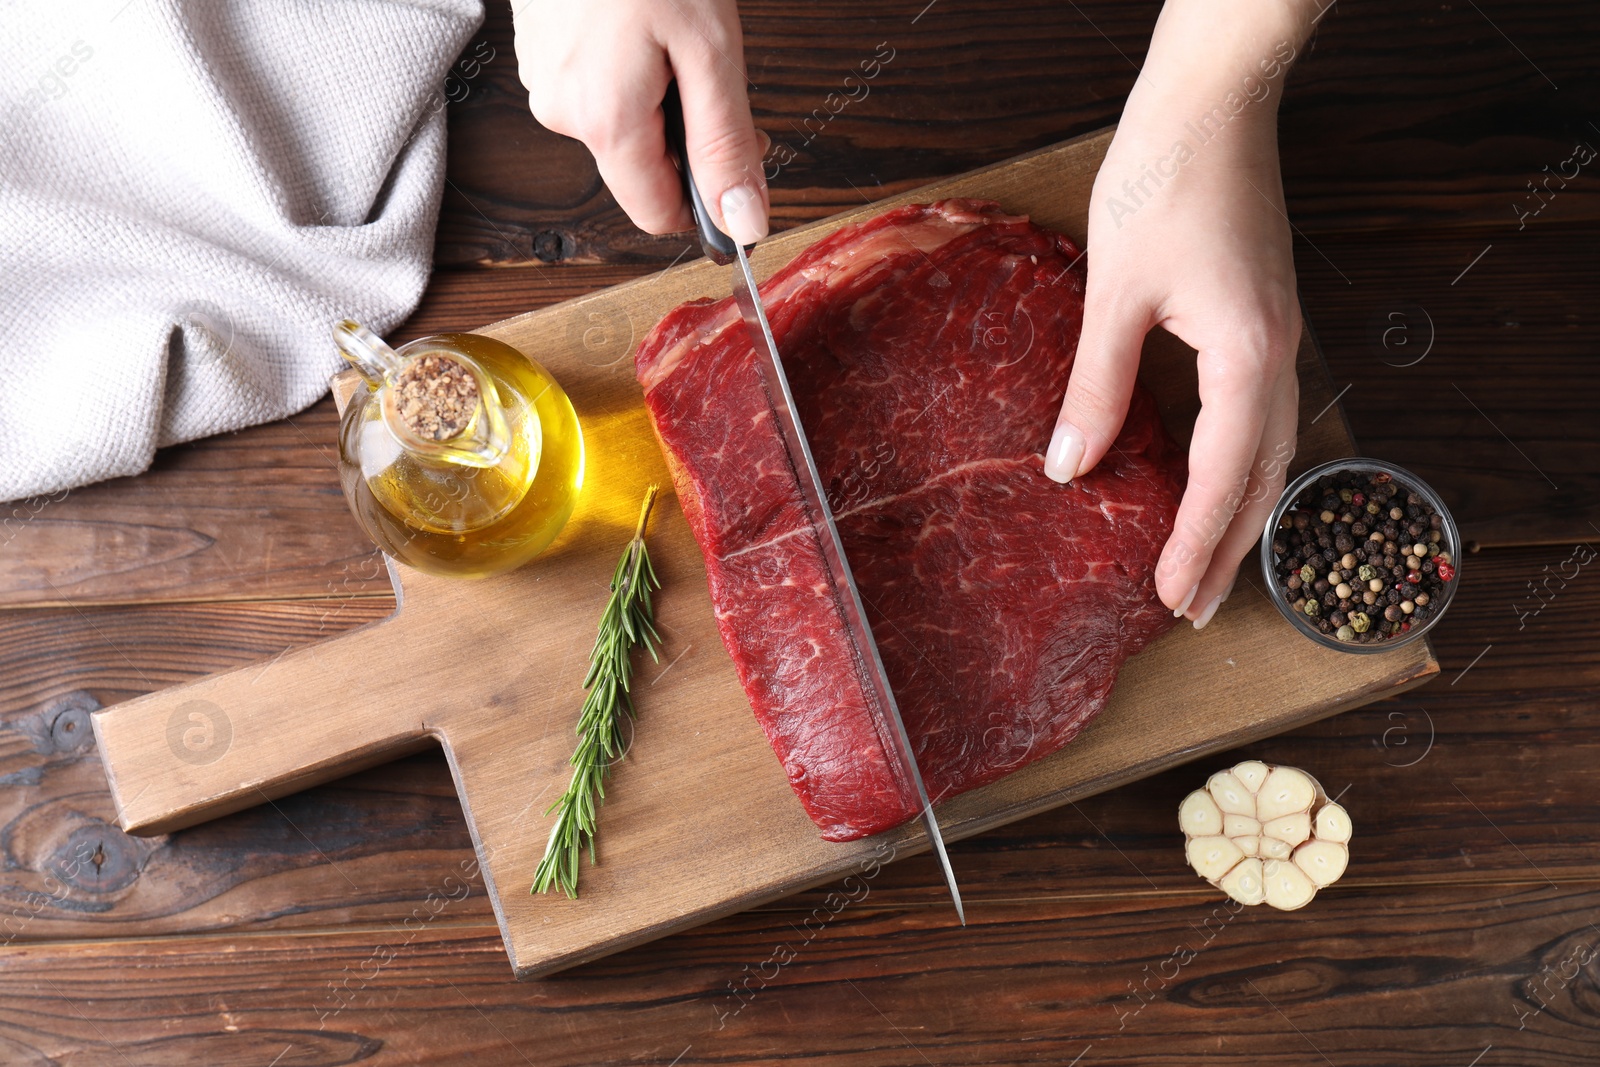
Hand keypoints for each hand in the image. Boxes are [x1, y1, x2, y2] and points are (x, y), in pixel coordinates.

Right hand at [511, 0, 768, 243]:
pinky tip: (633, 17)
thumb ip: (725, 144)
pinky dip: (625, 62)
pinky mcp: (537, 47)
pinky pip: (594, 82)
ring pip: (618, 122)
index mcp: (603, 121)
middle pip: (640, 166)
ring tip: (663, 27)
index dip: (706, 195)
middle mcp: (561, 111)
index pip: (658, 216)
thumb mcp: (711, 51)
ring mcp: (542, 77)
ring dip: (654, 91)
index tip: (738, 151)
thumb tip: (742, 223)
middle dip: (682, 130)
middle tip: (704, 63)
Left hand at [1044, 3, 1310, 628]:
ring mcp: (1278, 335)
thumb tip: (1068, 467)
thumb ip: (1096, 386)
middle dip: (1230, 546)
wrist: (1212, 103)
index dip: (1197, 543)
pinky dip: (1239, 461)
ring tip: (1209, 561)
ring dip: (1239, 509)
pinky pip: (1260, 411)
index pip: (1223, 476)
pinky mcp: (1264, 317)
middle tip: (1196, 608)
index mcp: (1246, 354)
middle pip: (1262, 476)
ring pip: (1270, 448)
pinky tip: (1211, 475)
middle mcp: (1277, 354)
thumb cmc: (1164, 180)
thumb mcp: (1115, 293)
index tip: (1172, 599)